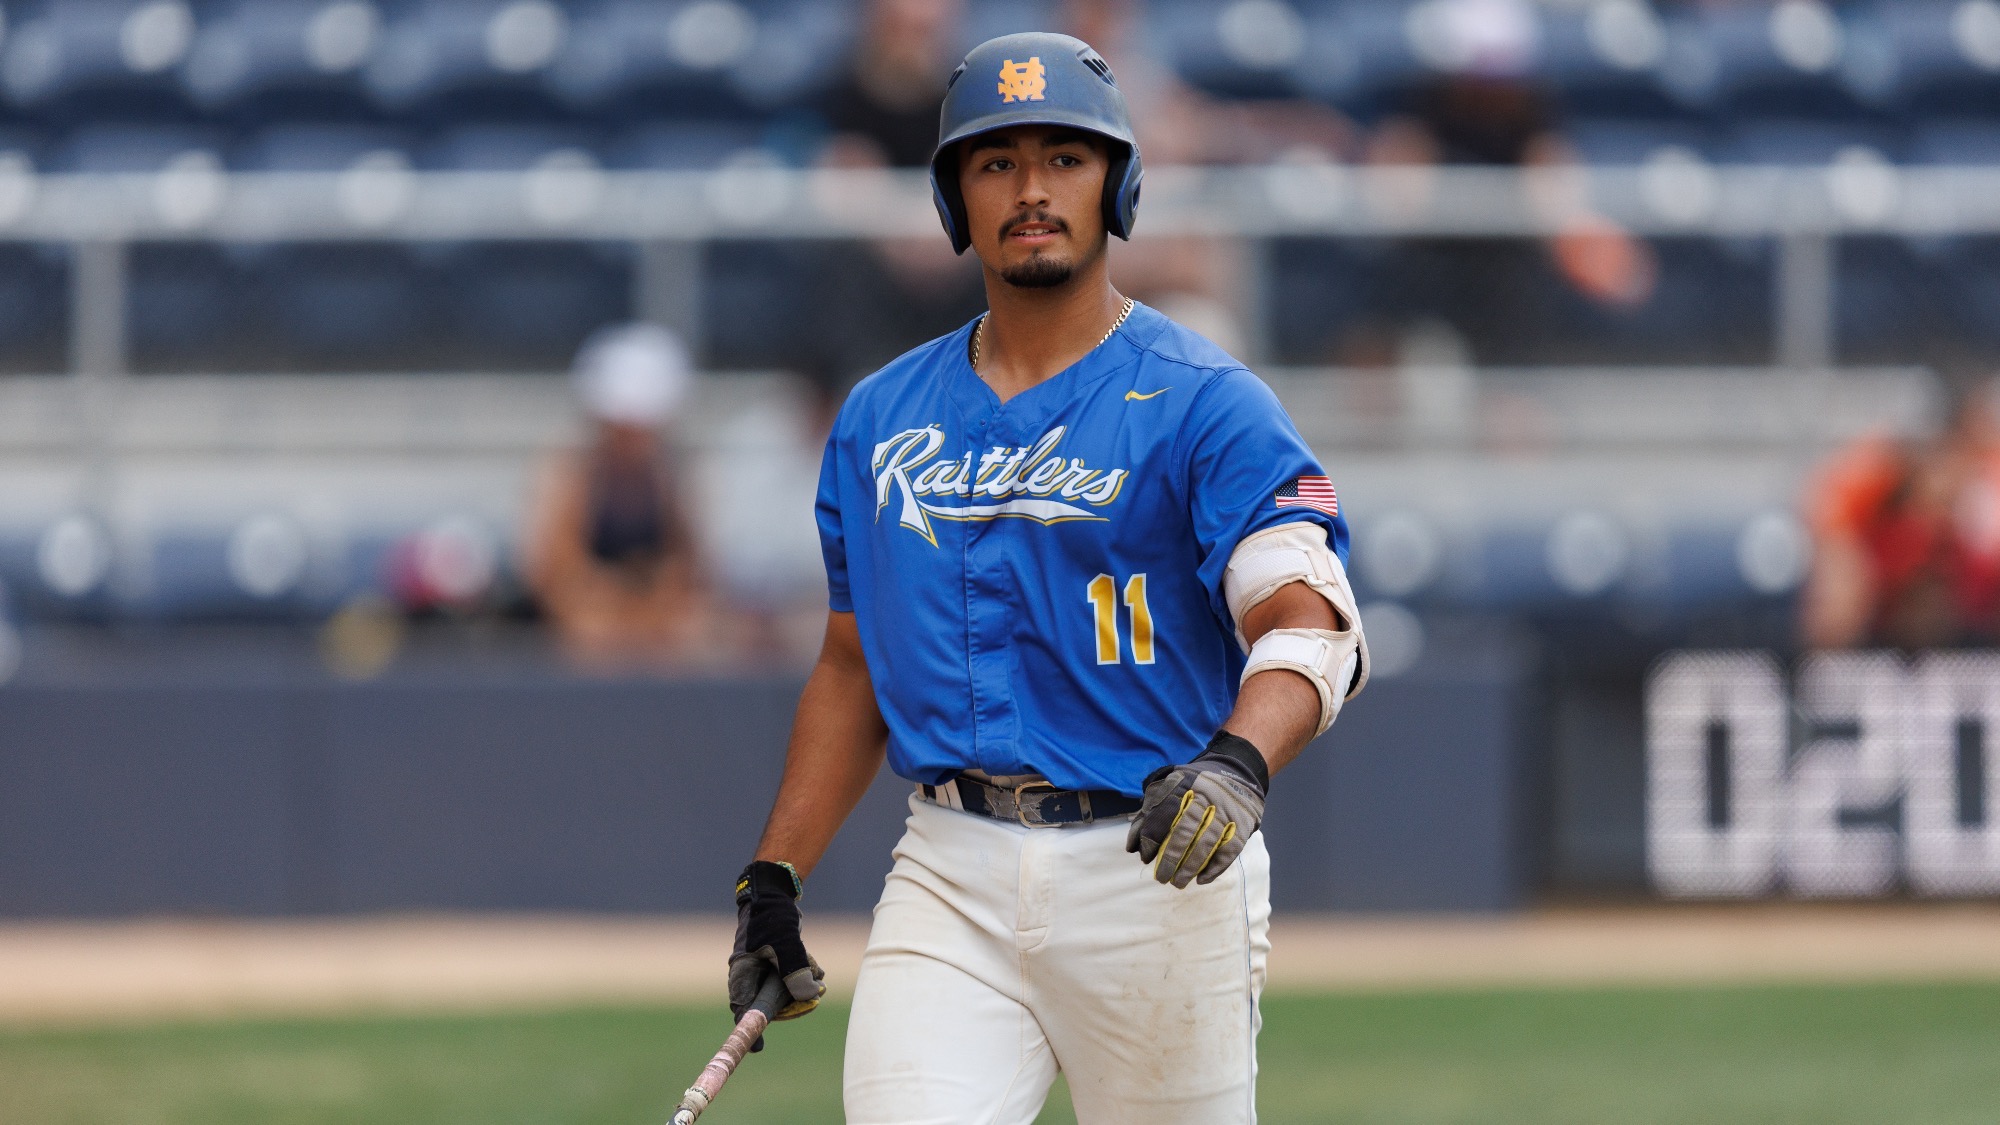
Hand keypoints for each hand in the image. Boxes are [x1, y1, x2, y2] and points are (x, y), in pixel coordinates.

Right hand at [728, 860, 825, 1050]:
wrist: (774, 894)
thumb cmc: (772, 917)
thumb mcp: (785, 944)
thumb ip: (796, 971)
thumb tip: (810, 997)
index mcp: (742, 974)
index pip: (743, 1009)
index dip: (750, 1029)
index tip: (758, 1048)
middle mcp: (750, 976)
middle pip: (769, 1004)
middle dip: (794, 1001)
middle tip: (813, 999)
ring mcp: (764, 971)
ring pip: (786, 991)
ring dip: (804, 985)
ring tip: (817, 972)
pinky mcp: (778, 965)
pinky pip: (793, 979)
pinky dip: (806, 974)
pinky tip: (816, 966)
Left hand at [1125, 731, 1268, 888]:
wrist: (1237, 773)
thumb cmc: (1194, 788)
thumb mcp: (1169, 788)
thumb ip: (1149, 812)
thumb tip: (1133, 847)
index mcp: (1184, 783)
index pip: (1163, 812)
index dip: (1151, 837)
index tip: (1145, 857)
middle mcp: (1206, 795)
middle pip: (1186, 829)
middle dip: (1171, 857)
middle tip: (1161, 877)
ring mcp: (1226, 809)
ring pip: (1207, 842)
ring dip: (1191, 867)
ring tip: (1178, 882)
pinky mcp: (1243, 823)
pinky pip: (1229, 849)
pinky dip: (1215, 867)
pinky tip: (1201, 879)